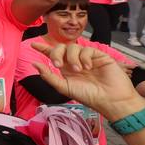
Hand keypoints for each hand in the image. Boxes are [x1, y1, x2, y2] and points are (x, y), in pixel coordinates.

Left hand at [30, 41, 144, 119]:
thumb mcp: (65, 87)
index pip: (54, 55)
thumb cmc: (89, 96)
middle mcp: (76, 62)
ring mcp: (88, 58)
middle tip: (58, 64)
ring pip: (73, 47)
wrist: (111, 99)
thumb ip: (49, 76)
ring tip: (79, 70)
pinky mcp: (100, 56)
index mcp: (67, 69)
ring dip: (72, 57)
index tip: (33, 45)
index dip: (44, 49)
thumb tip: (35, 64)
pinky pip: (87, 49)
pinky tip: (88, 67)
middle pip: (61, 48)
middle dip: (56, 53)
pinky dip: (84, 57)